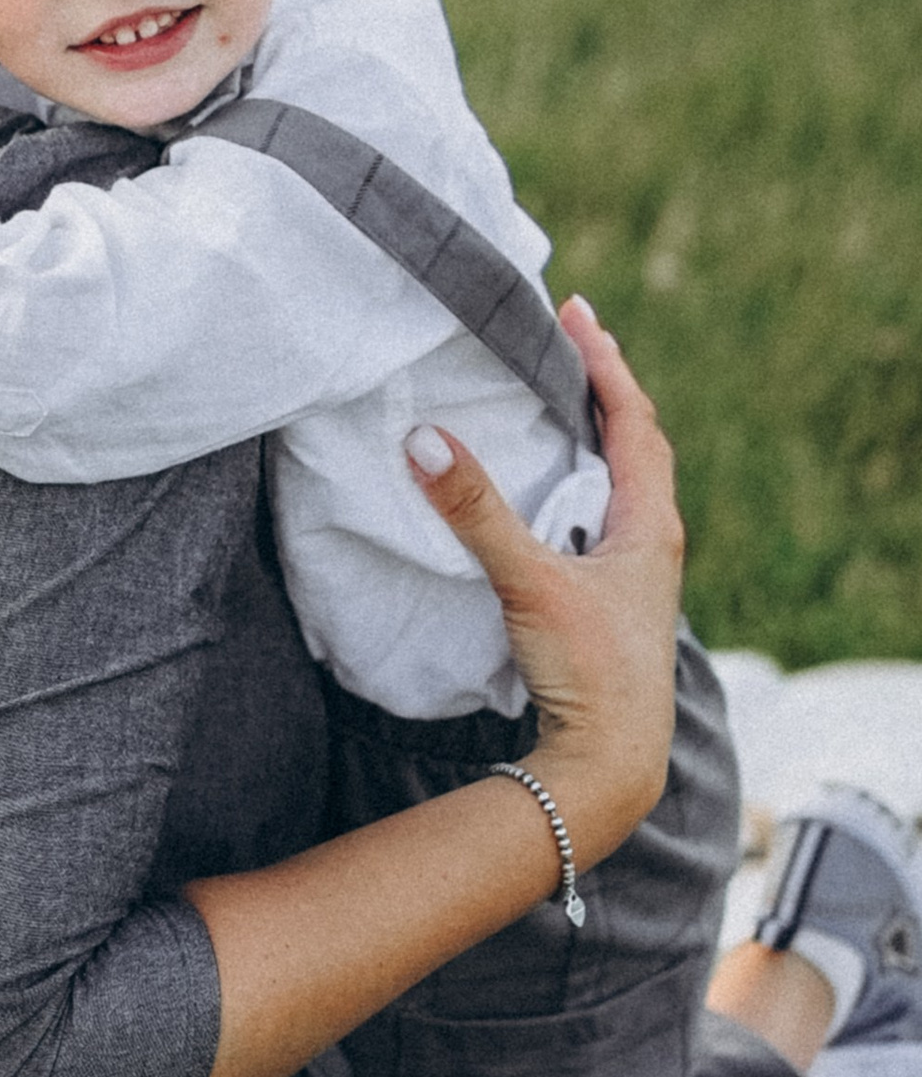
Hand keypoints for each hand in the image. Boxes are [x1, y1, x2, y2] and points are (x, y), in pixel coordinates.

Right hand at [406, 298, 681, 869]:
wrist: (613, 763)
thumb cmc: (591, 672)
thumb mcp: (529, 581)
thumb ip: (475, 509)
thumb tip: (423, 437)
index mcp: (651, 524)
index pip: (634, 418)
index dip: (605, 362)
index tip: (576, 313)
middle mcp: (654, 543)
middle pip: (636, 444)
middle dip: (602, 390)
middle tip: (567, 345)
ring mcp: (637, 577)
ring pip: (622, 487)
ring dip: (594, 441)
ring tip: (558, 406)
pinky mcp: (614, 606)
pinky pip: (602, 522)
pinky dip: (578, 489)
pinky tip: (549, 499)